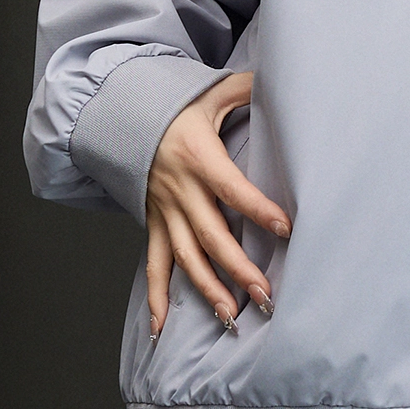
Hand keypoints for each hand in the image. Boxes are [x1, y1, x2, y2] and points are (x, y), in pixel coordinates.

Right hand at [144, 72, 290, 337]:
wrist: (122, 118)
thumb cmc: (175, 107)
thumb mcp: (210, 92)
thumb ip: (246, 89)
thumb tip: (287, 77)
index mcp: (198, 158)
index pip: (232, 188)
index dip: (258, 208)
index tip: (286, 228)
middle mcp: (180, 191)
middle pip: (210, 235)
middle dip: (237, 267)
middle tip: (265, 293)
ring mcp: (164, 212)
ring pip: (185, 258)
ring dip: (207, 290)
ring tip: (232, 318)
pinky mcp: (154, 224)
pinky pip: (154, 265)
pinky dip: (157, 299)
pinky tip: (162, 331)